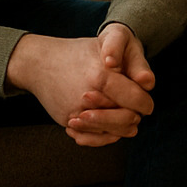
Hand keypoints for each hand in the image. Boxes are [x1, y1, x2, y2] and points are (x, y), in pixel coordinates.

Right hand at [7, 33, 153, 146]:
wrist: (39, 62)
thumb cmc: (78, 52)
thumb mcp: (105, 46)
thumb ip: (130, 63)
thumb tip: (147, 83)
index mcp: (102, 77)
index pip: (137, 100)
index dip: (145, 102)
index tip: (146, 102)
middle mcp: (88, 98)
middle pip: (127, 120)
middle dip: (135, 115)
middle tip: (136, 110)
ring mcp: (76, 113)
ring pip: (112, 132)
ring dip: (121, 126)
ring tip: (124, 116)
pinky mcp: (67, 122)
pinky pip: (93, 139)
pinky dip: (104, 135)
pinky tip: (107, 126)